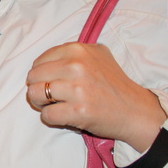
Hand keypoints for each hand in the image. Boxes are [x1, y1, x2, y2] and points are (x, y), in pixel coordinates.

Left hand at [26, 42, 165, 151]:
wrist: (135, 110)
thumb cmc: (113, 84)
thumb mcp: (97, 55)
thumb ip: (71, 53)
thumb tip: (42, 62)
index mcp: (77, 50)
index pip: (38, 62)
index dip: (42, 75)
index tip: (55, 82)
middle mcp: (76, 66)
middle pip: (32, 78)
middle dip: (39, 88)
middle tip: (54, 96)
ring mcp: (77, 89)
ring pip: (34, 94)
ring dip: (42, 103)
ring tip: (57, 105)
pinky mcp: (78, 111)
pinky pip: (46, 115)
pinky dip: (52, 118)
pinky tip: (65, 115)